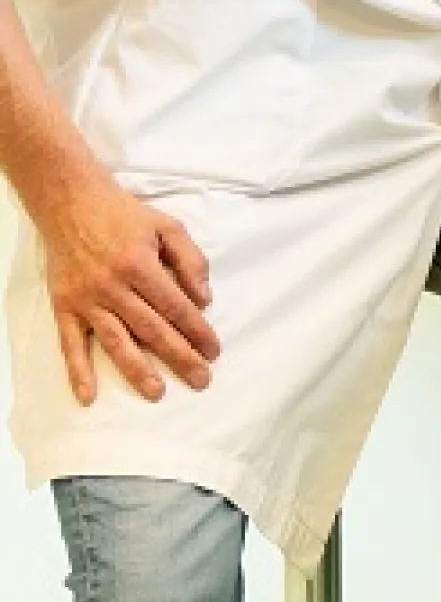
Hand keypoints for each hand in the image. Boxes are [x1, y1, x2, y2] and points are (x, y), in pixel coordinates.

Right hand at [39, 172, 219, 405]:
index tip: (214, 350)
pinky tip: (88, 396)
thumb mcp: (168, 226)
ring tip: (157, 392)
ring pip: (116, 341)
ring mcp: (87, 300)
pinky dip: (77, 372)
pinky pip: (70, 345)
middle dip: (179, 356)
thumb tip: (204, 299)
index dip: (197, 330)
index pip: (175, 306)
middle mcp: (113, 287)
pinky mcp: (65, 308)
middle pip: (151, 329)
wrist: (72, 205)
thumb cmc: (125, 215)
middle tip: (201, 379)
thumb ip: (190, 260)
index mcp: (140, 265)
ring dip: (137, 370)